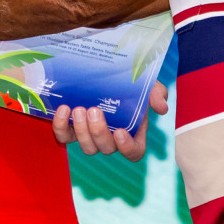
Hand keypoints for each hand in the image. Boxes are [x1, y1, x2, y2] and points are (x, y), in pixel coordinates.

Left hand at [53, 81, 167, 161]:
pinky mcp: (70, 129)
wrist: (98, 72)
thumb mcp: (144, 83)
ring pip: (87, 147)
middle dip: (99, 132)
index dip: (127, 148)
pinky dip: (60, 126)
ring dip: (82, 131)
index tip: (120, 131)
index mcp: (131, 132)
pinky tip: (63, 109)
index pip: (133, 152)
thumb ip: (156, 93)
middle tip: (94, 110)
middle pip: (106, 149)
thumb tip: (162, 108)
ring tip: (78, 109)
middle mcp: (110, 138)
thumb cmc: (125, 82)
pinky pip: (64, 137)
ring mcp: (89, 136)